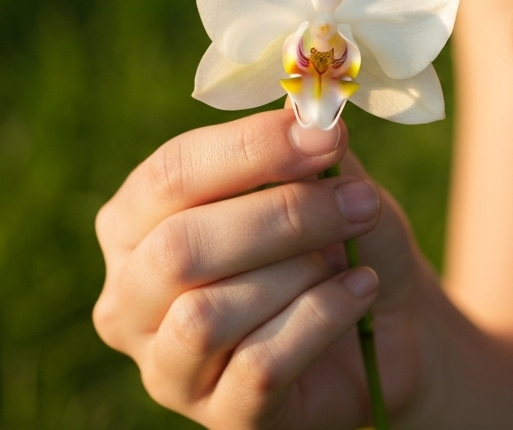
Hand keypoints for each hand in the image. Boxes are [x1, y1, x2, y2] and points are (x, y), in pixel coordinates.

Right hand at [92, 109, 433, 428]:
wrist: (384, 329)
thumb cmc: (333, 242)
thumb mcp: (324, 183)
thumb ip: (307, 149)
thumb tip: (312, 113)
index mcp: (134, 223)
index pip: (169, 175)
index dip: (250, 150)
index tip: (327, 135)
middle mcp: (128, 297)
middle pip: (179, 248)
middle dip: (282, 217)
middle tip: (357, 203)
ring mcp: (165, 366)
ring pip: (208, 314)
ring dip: (299, 273)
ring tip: (353, 258)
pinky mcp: (219, 416)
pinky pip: (259, 365)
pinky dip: (322, 319)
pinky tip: (360, 294)